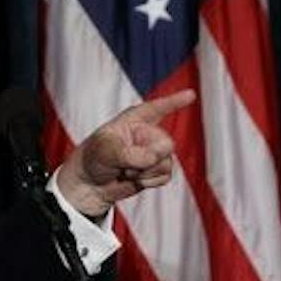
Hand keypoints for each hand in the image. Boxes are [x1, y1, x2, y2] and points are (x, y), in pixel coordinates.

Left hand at [53, 89, 196, 217]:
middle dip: (150, 159)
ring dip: (146, 172)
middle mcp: (146, 134)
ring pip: (166, 162)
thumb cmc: (93, 159)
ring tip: (126, 172)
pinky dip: (150, 181)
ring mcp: (153, 152)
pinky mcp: (155, 170)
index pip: (156, 108)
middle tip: (127, 165)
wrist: (89, 185)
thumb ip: (133, 154)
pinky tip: (136, 180)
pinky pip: (165, 175)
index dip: (174, 101)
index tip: (191, 94)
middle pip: (166, 144)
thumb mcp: (106, 151)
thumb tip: (156, 158)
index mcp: (133, 120)